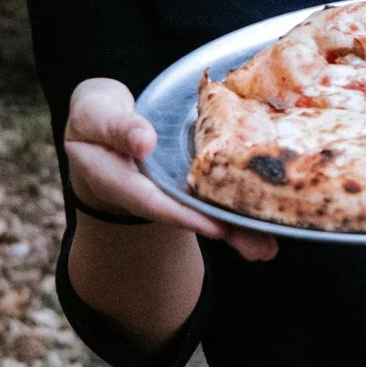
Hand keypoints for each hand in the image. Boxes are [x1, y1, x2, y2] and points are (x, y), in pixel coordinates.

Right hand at [65, 78, 276, 260]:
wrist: (100, 122)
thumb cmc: (96, 117)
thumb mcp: (96, 116)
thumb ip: (117, 128)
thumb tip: (145, 142)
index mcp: (118, 179)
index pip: (152, 201)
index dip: (184, 215)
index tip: (215, 228)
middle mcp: (147, 192)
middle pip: (186, 216)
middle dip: (223, 232)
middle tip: (260, 250)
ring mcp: (167, 189)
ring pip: (202, 211)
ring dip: (237, 230)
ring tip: (269, 248)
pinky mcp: (184, 181)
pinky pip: (211, 193)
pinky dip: (237, 205)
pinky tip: (267, 219)